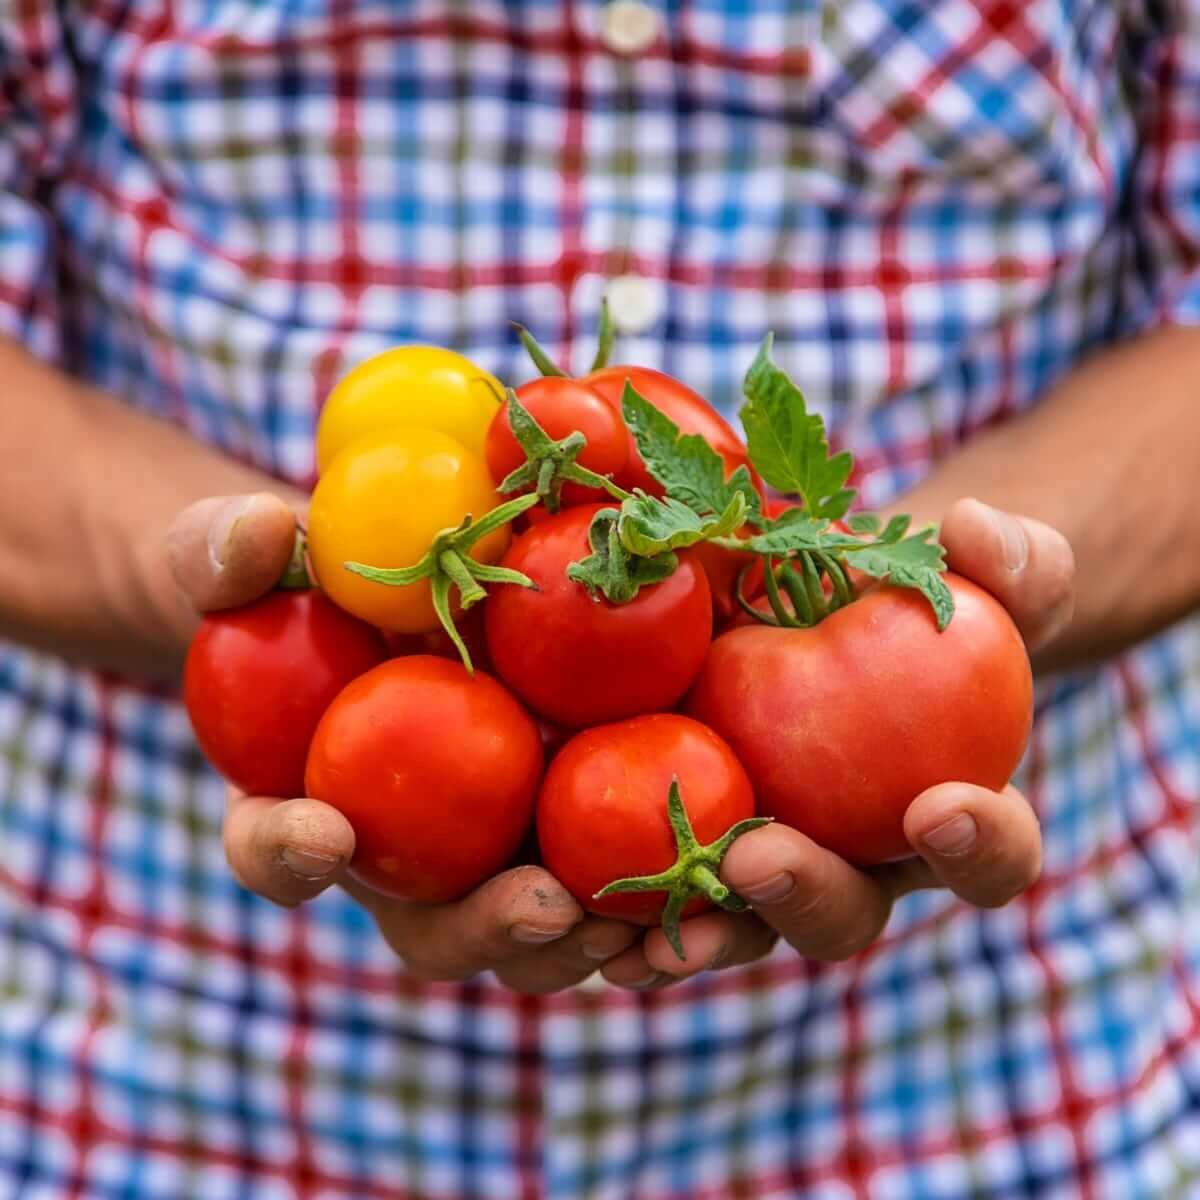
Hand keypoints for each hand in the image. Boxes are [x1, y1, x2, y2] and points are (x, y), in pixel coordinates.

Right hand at [167, 492, 639, 992]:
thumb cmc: (319, 578)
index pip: (277, 848)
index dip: (285, 854)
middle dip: (487, 928)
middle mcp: (410, 853)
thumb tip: (261, 533)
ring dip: (594, 933)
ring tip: (650, 912)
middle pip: (439, 928)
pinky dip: (666, 892)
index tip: (321, 831)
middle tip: (543, 904)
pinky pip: (624, 877)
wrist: (407, 587)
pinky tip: (724, 862)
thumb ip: (234, 549)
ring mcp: (497, 850)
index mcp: (312, 801)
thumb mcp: (263, 551)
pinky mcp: (580, 826)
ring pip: (542, 931)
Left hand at [597, 498, 1074, 989]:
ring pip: (740, 925)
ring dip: (702, 932)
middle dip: (808, 895)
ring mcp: (763, 858)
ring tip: (657, 929)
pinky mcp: (683, 840)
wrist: (806, 595)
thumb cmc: (898, 590)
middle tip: (762, 858)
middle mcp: (852, 856)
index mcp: (941, 809)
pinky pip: (656, 894)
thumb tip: (977, 533)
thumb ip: (1004, 554)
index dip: (979, 843)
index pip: (988, 851)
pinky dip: (624, 911)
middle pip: (845, 911)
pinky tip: (585, 910)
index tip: (939, 805)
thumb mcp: (962, 565)